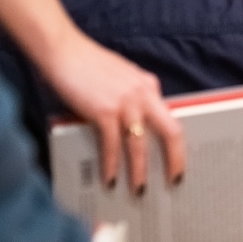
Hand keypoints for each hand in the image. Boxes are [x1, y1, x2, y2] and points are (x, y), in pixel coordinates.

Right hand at [40, 30, 184, 189]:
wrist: (64, 51)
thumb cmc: (88, 65)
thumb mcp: (121, 79)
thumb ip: (132, 98)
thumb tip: (135, 126)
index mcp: (149, 86)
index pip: (172, 119)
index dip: (178, 144)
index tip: (178, 161)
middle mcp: (143, 93)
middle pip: (171, 132)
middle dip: (175, 160)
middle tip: (175, 181)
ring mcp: (125, 102)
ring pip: (140, 145)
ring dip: (139, 171)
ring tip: (138, 190)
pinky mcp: (104, 111)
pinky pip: (112, 145)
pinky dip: (112, 165)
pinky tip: (110, 178)